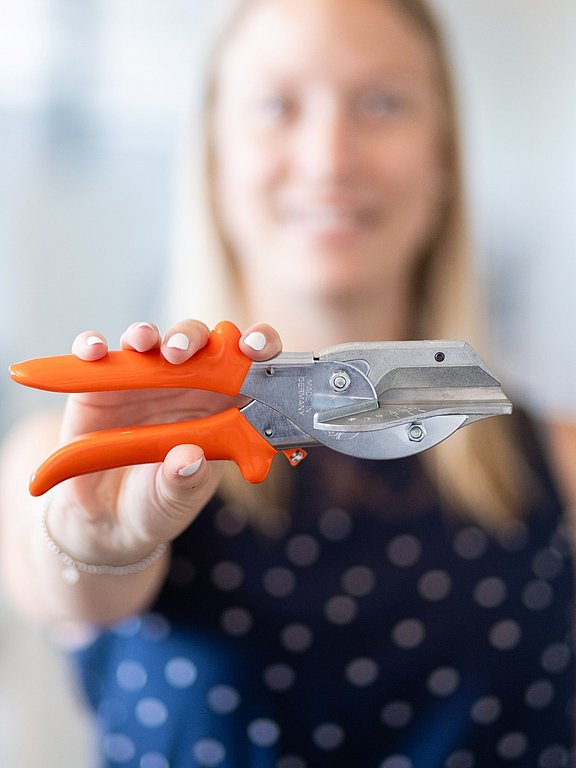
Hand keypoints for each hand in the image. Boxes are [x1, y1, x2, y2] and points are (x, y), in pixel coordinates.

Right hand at [50, 319, 281, 566]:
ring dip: (146, 334)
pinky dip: (93, 346)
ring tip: (143, 343)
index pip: (248, 365)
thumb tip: (188, 459)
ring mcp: (144, 380)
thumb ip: (185, 483)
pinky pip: (97, 356)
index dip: (258, 346)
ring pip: (150, 340)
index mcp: (222, 406)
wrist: (107, 521)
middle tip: (182, 351)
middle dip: (193, 337)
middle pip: (198, 342)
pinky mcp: (100, 385)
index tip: (255, 347)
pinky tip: (95, 351)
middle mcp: (187, 384)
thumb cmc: (158, 504)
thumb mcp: (177, 502)